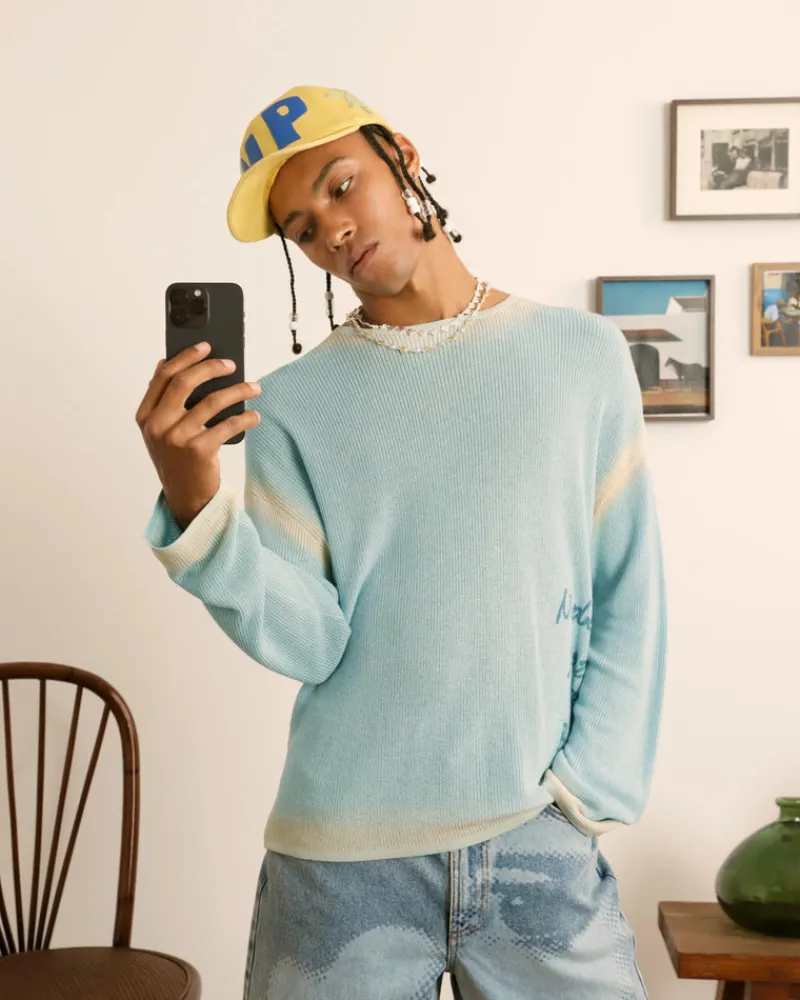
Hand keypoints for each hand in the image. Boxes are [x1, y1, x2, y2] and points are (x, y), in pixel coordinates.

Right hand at [136, 341, 261, 529]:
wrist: (186, 498)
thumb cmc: (178, 458)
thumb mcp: (162, 430)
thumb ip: (162, 401)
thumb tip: (169, 362)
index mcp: (145, 416)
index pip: (164, 376)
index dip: (185, 357)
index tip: (205, 346)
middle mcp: (157, 426)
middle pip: (185, 382)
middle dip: (211, 367)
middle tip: (231, 364)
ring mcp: (176, 439)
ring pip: (211, 401)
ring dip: (238, 390)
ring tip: (254, 387)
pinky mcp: (198, 451)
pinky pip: (227, 425)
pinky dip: (245, 418)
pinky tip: (254, 415)